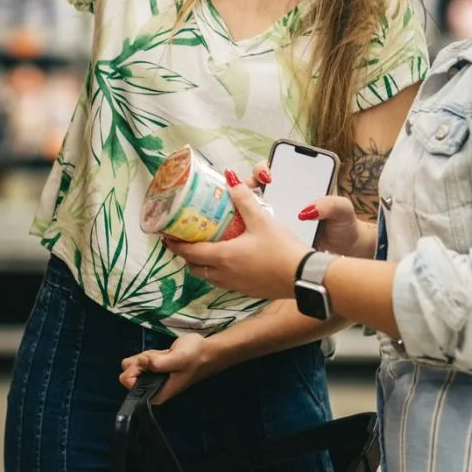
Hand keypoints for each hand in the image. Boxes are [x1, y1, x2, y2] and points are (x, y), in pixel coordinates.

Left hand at [119, 333, 218, 404]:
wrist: (206, 350)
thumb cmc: (194, 356)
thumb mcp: (178, 358)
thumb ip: (159, 363)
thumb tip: (142, 363)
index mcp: (157, 394)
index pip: (130, 387)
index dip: (135, 372)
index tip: (149, 364)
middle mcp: (151, 389)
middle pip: (128, 375)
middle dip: (141, 362)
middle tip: (159, 358)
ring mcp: (151, 378)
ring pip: (132, 366)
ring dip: (145, 357)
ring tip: (163, 356)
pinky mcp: (153, 369)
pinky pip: (139, 361)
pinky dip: (147, 355)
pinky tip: (162, 354)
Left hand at [167, 178, 308, 300]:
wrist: (305, 278)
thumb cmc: (282, 249)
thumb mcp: (262, 220)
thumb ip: (244, 200)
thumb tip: (230, 179)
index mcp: (224, 256)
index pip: (189, 252)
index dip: (175, 245)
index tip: (166, 236)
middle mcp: (225, 274)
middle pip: (195, 268)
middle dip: (187, 256)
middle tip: (186, 240)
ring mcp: (237, 286)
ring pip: (209, 278)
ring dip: (202, 266)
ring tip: (206, 249)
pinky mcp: (249, 291)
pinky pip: (224, 283)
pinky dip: (219, 273)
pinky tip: (230, 261)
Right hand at [246, 160, 374, 259]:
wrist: (347, 249)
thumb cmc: (344, 223)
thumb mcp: (342, 209)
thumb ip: (330, 204)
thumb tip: (308, 210)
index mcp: (296, 186)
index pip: (273, 169)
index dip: (263, 168)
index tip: (268, 175)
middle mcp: (282, 199)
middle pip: (254, 186)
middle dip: (248, 184)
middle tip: (256, 192)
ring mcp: (276, 219)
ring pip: (251, 210)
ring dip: (243, 209)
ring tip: (249, 212)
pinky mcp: (276, 238)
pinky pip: (259, 232)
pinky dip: (251, 231)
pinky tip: (251, 233)